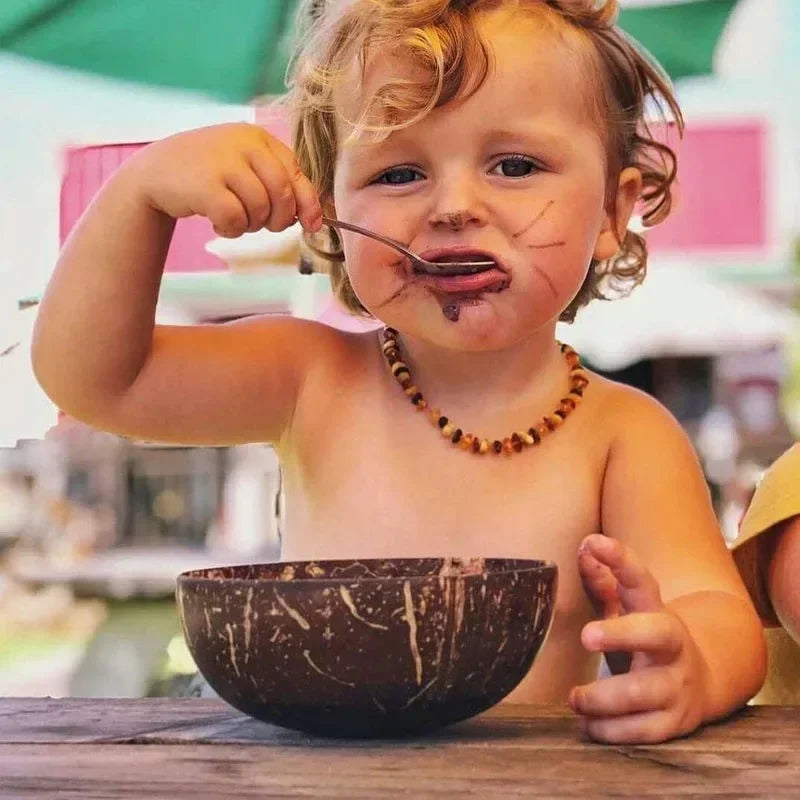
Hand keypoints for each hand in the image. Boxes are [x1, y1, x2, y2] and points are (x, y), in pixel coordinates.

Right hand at [125, 123, 321, 236]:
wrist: (155, 172)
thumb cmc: (209, 174)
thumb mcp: (246, 168)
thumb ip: (279, 184)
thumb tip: (317, 219)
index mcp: (258, 137)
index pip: (295, 172)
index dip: (308, 202)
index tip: (312, 224)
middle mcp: (243, 144)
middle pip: (282, 194)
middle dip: (280, 219)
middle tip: (264, 225)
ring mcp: (223, 162)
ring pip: (260, 209)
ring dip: (251, 225)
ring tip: (233, 218)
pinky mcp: (205, 185)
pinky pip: (235, 220)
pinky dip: (231, 230)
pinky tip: (218, 223)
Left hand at [571, 534, 711, 742]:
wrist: (701, 681)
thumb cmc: (646, 639)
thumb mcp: (627, 608)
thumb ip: (602, 581)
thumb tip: (583, 547)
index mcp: (656, 610)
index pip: (640, 578)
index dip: (619, 559)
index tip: (593, 542)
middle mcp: (672, 645)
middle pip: (654, 634)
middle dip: (621, 634)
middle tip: (586, 636)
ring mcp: (676, 685)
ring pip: (642, 692)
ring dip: (602, 697)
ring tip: (575, 697)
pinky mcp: (674, 722)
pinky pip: (642, 731)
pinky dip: (611, 730)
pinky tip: (589, 724)